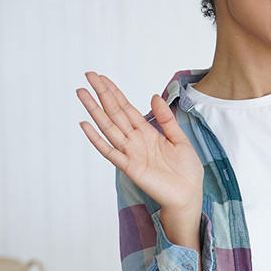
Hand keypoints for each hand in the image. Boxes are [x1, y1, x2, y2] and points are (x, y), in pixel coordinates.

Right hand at [77, 72, 203, 217]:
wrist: (189, 194)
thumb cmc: (186, 170)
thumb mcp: (180, 139)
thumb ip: (166, 119)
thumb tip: (154, 97)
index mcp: (147, 133)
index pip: (126, 108)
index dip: (114, 93)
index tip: (102, 78)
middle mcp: (135, 141)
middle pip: (114, 112)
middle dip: (101, 94)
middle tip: (88, 76)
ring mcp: (130, 153)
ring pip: (108, 127)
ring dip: (94, 110)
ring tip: (82, 93)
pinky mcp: (129, 167)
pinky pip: (110, 151)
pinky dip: (96, 139)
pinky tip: (85, 125)